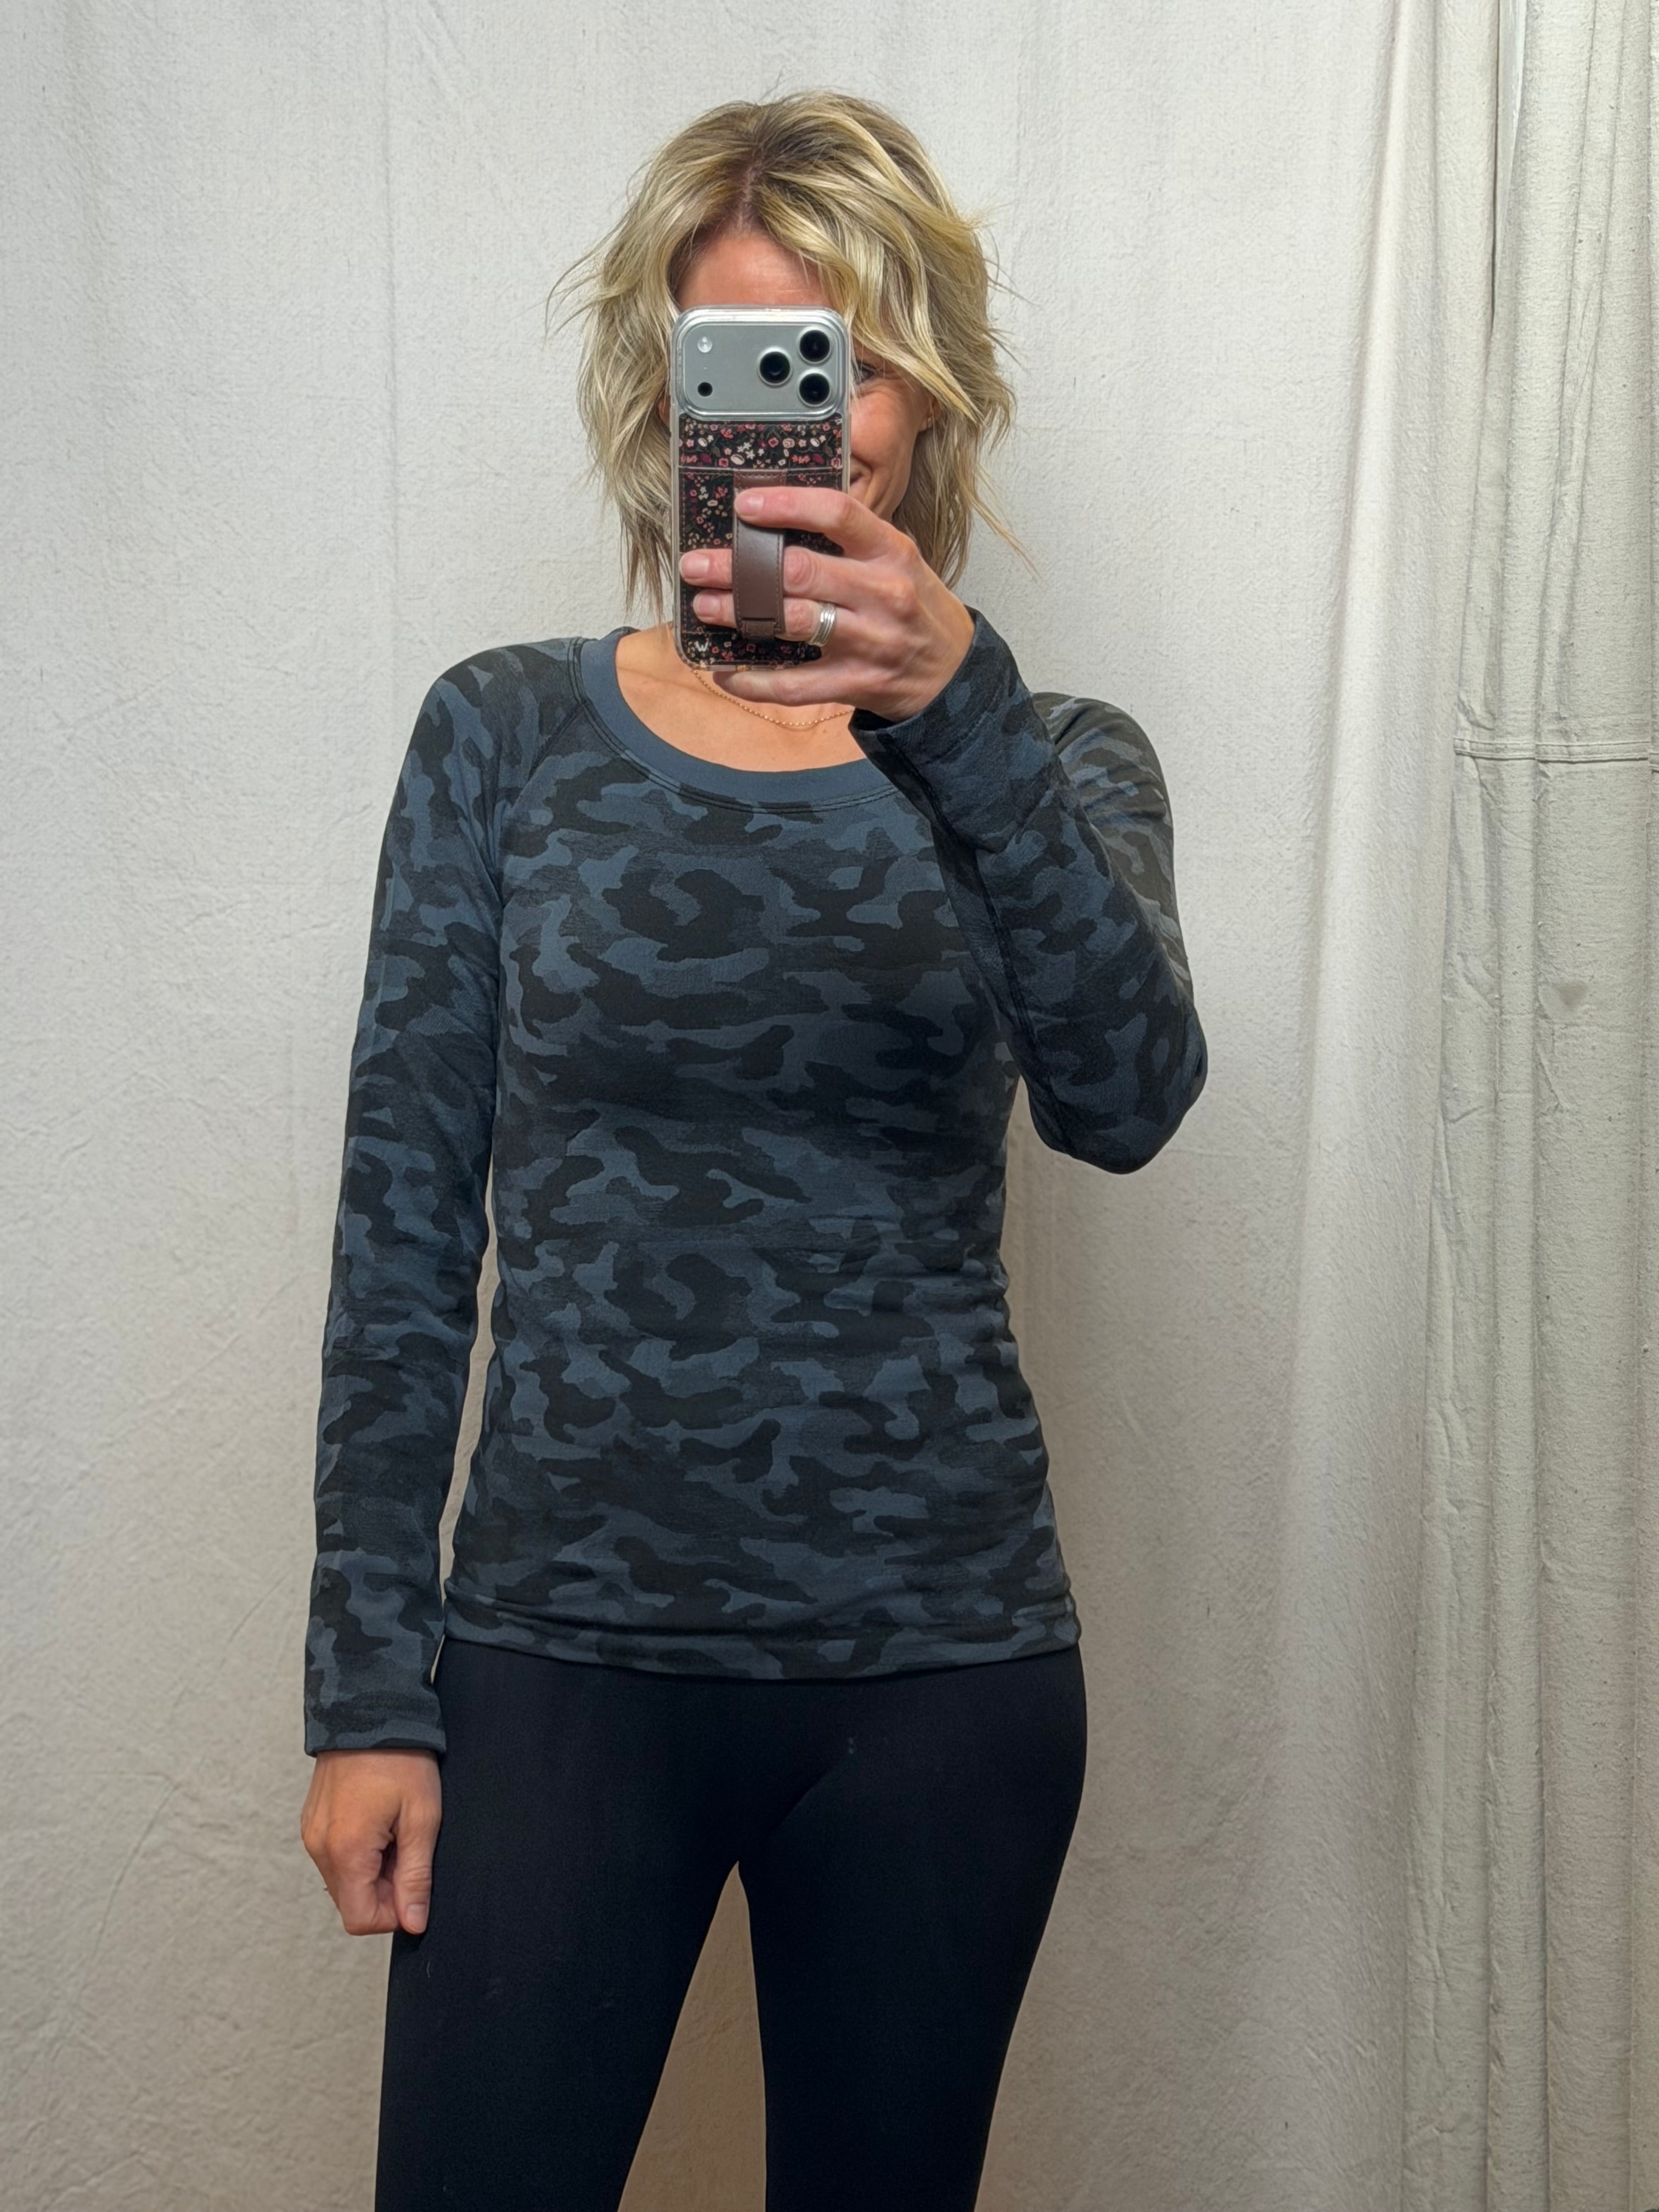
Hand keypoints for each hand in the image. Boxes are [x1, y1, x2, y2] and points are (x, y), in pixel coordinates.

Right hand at [300, 1747, 440, 1936]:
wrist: (371, 1709)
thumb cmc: (400, 1759)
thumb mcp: (422, 1818)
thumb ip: (416, 1876)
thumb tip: (414, 1922)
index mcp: (345, 1851)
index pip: (360, 1919)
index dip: (393, 1913)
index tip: (414, 1884)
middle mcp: (319, 1848)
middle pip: (351, 1901)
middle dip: (384, 1889)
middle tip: (408, 1847)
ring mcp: (312, 1834)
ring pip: (344, 1880)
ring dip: (373, 1869)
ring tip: (395, 1830)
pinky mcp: (313, 1822)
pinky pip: (336, 1857)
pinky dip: (359, 1852)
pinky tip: (380, 1821)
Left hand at [679, 484, 976, 721]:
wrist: (954, 676)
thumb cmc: (916, 609)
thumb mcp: (898, 562)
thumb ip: (851, 542)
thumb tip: (779, 522)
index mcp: (892, 552)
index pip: (837, 514)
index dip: (786, 505)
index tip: (745, 505)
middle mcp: (883, 593)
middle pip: (801, 571)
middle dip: (740, 567)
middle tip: (697, 564)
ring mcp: (871, 641)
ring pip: (794, 622)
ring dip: (740, 614)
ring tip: (704, 607)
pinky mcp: (858, 684)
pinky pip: (796, 686)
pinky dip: (755, 682)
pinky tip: (726, 673)